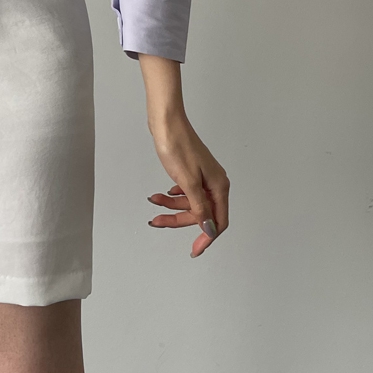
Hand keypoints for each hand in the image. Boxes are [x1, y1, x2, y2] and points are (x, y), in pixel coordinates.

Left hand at [147, 114, 229, 257]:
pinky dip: (172, 196)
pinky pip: (185, 191)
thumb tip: (210, 229)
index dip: (206, 238)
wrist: (166, 122)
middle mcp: (214, 183)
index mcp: (219, 186)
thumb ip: (200, 208)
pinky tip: (162, 195)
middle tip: (159, 222)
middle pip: (201, 213)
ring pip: (190, 202)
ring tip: (154, 201)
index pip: (218, 221)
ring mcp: (203, 177)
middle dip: (179, 220)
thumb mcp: (188, 182)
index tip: (194, 250)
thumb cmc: (177, 146)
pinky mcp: (191, 171)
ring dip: (172, 206)